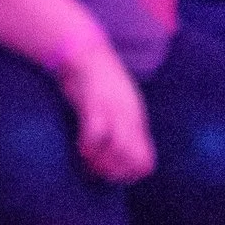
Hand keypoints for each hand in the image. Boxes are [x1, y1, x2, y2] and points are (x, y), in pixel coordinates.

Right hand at [57, 35, 155, 183]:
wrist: (87, 50)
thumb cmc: (99, 79)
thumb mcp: (120, 103)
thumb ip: (124, 125)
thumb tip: (118, 150)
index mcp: (136, 122)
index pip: (146, 163)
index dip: (129, 175)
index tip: (110, 173)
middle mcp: (129, 119)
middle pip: (134, 161)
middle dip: (115, 173)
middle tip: (97, 171)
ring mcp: (114, 111)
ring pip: (119, 150)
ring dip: (101, 163)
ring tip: (88, 162)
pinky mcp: (94, 103)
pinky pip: (96, 133)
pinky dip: (88, 146)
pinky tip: (79, 147)